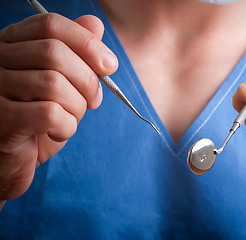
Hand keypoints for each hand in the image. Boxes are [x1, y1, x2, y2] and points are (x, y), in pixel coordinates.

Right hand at [0, 13, 117, 202]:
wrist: (10, 160)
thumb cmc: (38, 120)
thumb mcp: (62, 85)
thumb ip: (77, 54)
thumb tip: (96, 24)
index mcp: (12, 45)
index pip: (50, 25)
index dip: (87, 42)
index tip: (110, 65)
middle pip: (55, 53)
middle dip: (88, 80)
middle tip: (94, 101)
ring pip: (54, 85)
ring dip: (77, 108)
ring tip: (71, 119)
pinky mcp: (1, 119)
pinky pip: (49, 114)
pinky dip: (67, 127)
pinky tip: (58, 133)